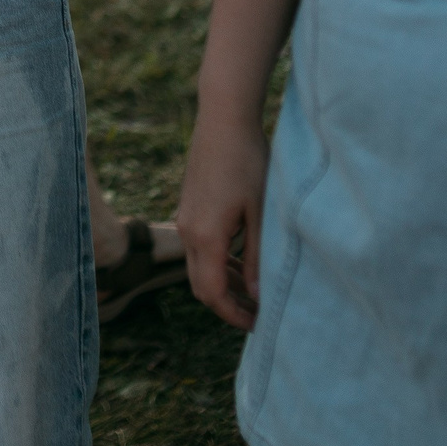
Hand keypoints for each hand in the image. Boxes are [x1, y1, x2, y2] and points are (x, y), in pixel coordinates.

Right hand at [178, 113, 267, 329]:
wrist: (224, 120)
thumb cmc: (248, 162)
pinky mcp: (190, 208)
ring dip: (224, 284)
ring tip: (254, 293)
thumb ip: (258, 258)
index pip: (212, 293)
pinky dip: (219, 263)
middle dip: (227, 305)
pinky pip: (200, 248)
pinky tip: (242, 262)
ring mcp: (185, 219)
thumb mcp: (261, 213)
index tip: (258, 326)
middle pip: (200, 286)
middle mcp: (188, 231)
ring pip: (199, 267)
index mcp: (206, 236)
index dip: (233, 315)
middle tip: (257, 315)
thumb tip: (258, 297)